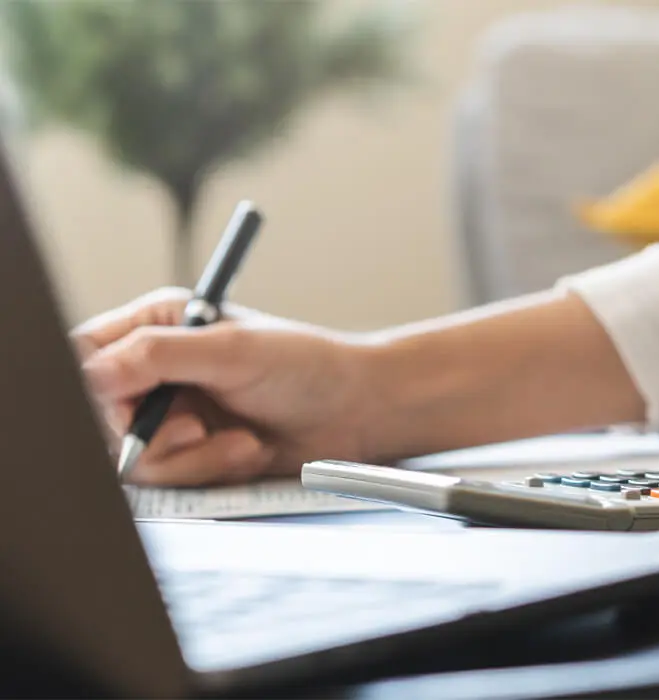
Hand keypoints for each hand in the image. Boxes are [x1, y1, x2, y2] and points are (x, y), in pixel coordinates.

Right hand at [73, 288, 377, 485]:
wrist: (360, 413)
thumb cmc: (309, 367)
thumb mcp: (232, 350)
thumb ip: (158, 356)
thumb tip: (92, 372)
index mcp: (157, 326)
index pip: (85, 355)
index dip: (93, 388)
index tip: (124, 409)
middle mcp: (157, 372)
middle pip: (99, 418)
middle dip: (152, 434)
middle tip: (198, 427)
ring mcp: (173, 417)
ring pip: (135, 458)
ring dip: (193, 458)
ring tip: (242, 440)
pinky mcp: (194, 456)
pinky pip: (172, 481)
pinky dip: (211, 471)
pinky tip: (249, 451)